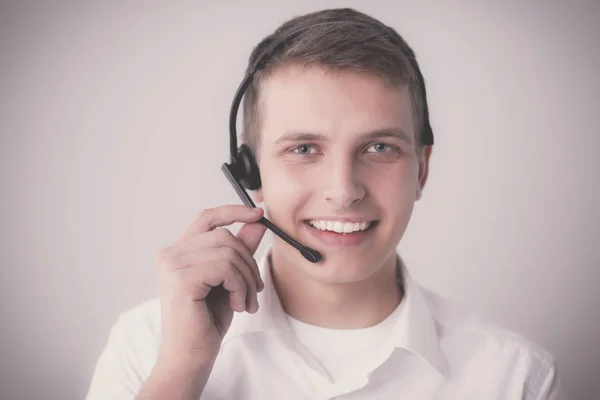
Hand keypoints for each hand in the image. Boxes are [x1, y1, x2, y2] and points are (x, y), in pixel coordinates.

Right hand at [154, 205, 266, 370]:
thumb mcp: (230, 280)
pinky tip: (237, 305)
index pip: (207, 218)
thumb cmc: (206, 321)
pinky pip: (225, 268)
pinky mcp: (181, 279)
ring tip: (245, 301)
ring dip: (247, 278)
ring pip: (228, 252)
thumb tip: (257, 223)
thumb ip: (239, 250)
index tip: (259, 215)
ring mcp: (172, 265)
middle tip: (255, 290)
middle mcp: (170, 254)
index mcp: (178, 252)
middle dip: (249, 262)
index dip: (234, 212)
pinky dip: (240, 286)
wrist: (191, 356)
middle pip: (224, 236)